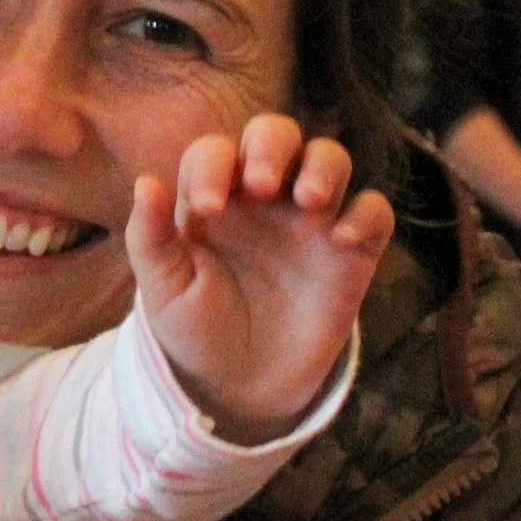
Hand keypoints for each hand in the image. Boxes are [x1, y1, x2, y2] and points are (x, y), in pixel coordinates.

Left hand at [127, 115, 394, 443]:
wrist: (239, 385)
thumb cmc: (195, 328)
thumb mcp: (163, 287)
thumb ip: (150, 236)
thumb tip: (147, 182)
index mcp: (214, 198)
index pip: (214, 152)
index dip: (211, 167)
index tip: (208, 209)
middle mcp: (264, 199)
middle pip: (276, 135)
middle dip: (271, 145)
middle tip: (262, 186)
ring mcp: (309, 221)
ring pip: (330, 159)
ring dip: (324, 166)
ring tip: (308, 200)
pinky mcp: (350, 252)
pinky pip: (373, 212)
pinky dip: (365, 215)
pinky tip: (341, 240)